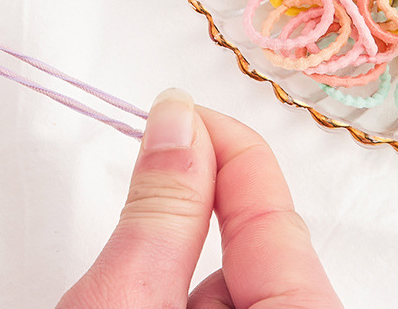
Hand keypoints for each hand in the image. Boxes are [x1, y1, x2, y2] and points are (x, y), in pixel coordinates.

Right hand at [57, 89, 343, 308]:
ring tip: (124, 301)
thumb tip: (176, 117)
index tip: (171, 109)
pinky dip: (182, 304)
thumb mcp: (127, 302)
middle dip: (188, 223)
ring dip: (179, 280)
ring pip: (238, 292)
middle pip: (255, 252)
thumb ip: (159, 210)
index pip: (273, 206)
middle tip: (128, 228)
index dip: (221, 142)